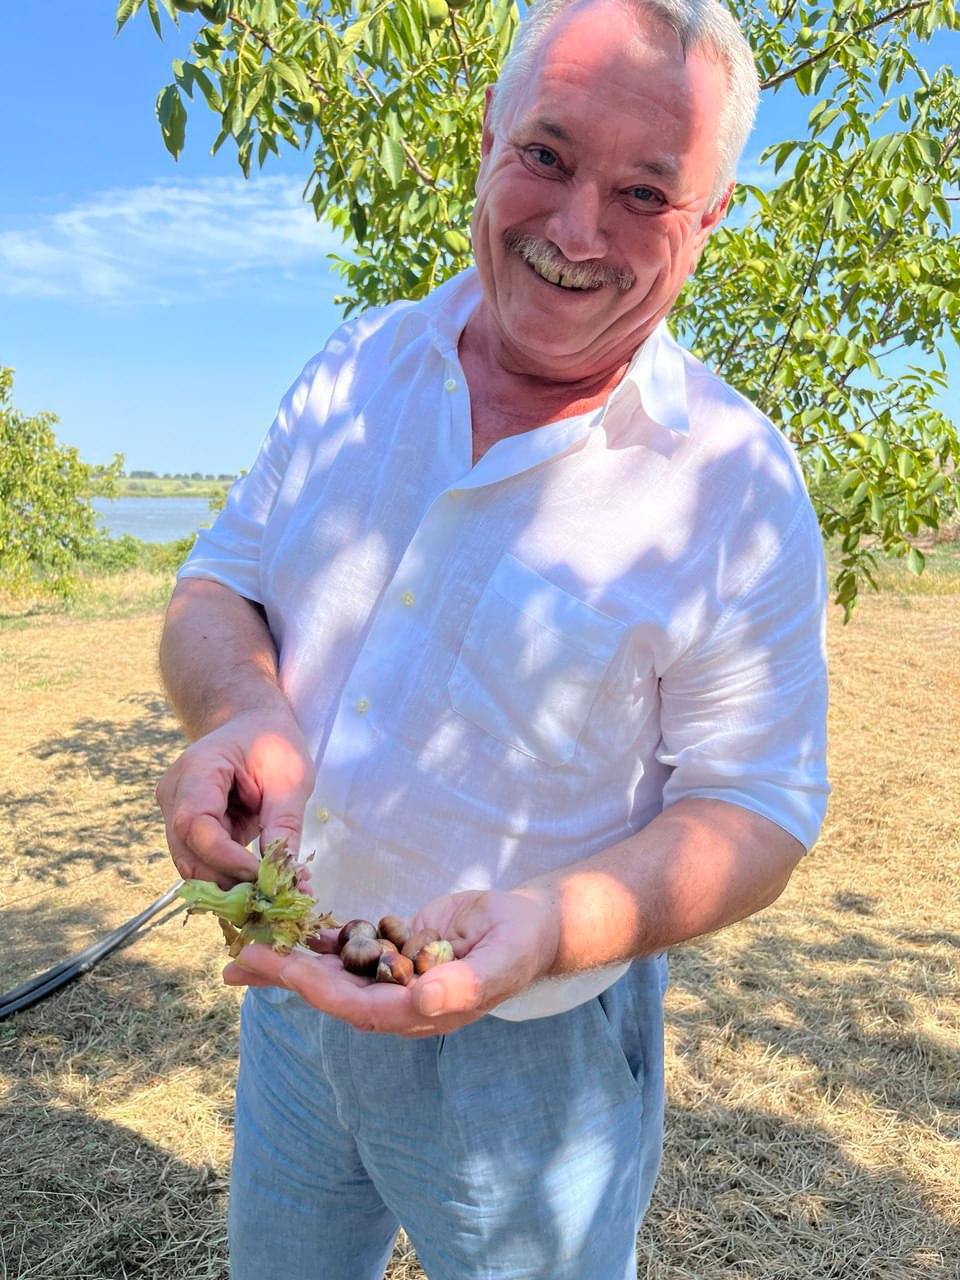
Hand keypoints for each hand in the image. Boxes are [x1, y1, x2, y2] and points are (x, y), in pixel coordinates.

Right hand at [156, 709, 314, 889]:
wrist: (251, 724)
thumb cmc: (271, 742)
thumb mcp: (290, 776)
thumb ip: (284, 822)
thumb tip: (285, 875)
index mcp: (197, 770)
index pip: (195, 825)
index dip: (226, 858)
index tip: (264, 878)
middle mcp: (174, 794)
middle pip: (187, 852)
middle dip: (227, 881)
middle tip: (271, 899)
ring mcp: (174, 813)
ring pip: (191, 864)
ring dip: (228, 886)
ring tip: (270, 895)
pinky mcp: (186, 830)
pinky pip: (201, 861)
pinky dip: (228, 877)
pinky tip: (258, 886)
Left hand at [222, 887, 561, 1036]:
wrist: (531, 927)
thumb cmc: (519, 945)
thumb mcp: (500, 961)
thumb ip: (464, 983)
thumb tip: (421, 999)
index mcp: (419, 1011)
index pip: (356, 1005)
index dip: (317, 988)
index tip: (283, 969)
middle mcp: (398, 1001)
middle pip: (332, 992)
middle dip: (286, 976)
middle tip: (238, 961)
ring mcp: (393, 976)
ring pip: (334, 970)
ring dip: (293, 960)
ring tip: (247, 949)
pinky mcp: (393, 950)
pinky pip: (350, 946)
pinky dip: (320, 937)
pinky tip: (289, 928)